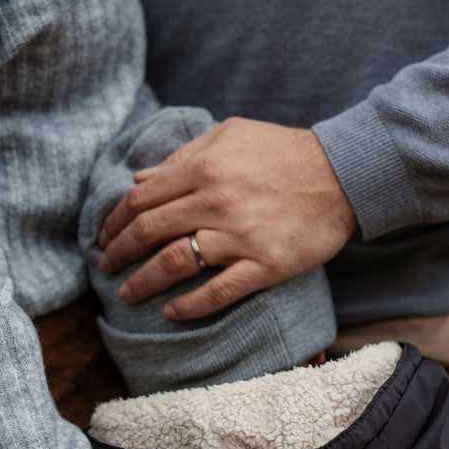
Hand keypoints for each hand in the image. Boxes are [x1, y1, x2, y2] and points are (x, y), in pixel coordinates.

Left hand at [98, 117, 356, 320]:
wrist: (343, 175)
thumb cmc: (285, 152)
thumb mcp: (231, 136)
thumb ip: (184, 156)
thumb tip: (139, 178)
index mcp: (203, 169)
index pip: (141, 199)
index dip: (114, 221)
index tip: (104, 236)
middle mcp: (215, 203)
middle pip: (148, 232)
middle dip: (118, 252)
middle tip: (106, 267)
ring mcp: (239, 237)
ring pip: (173, 263)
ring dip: (143, 282)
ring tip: (127, 295)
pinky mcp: (265, 265)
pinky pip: (218, 291)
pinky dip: (189, 305)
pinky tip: (172, 313)